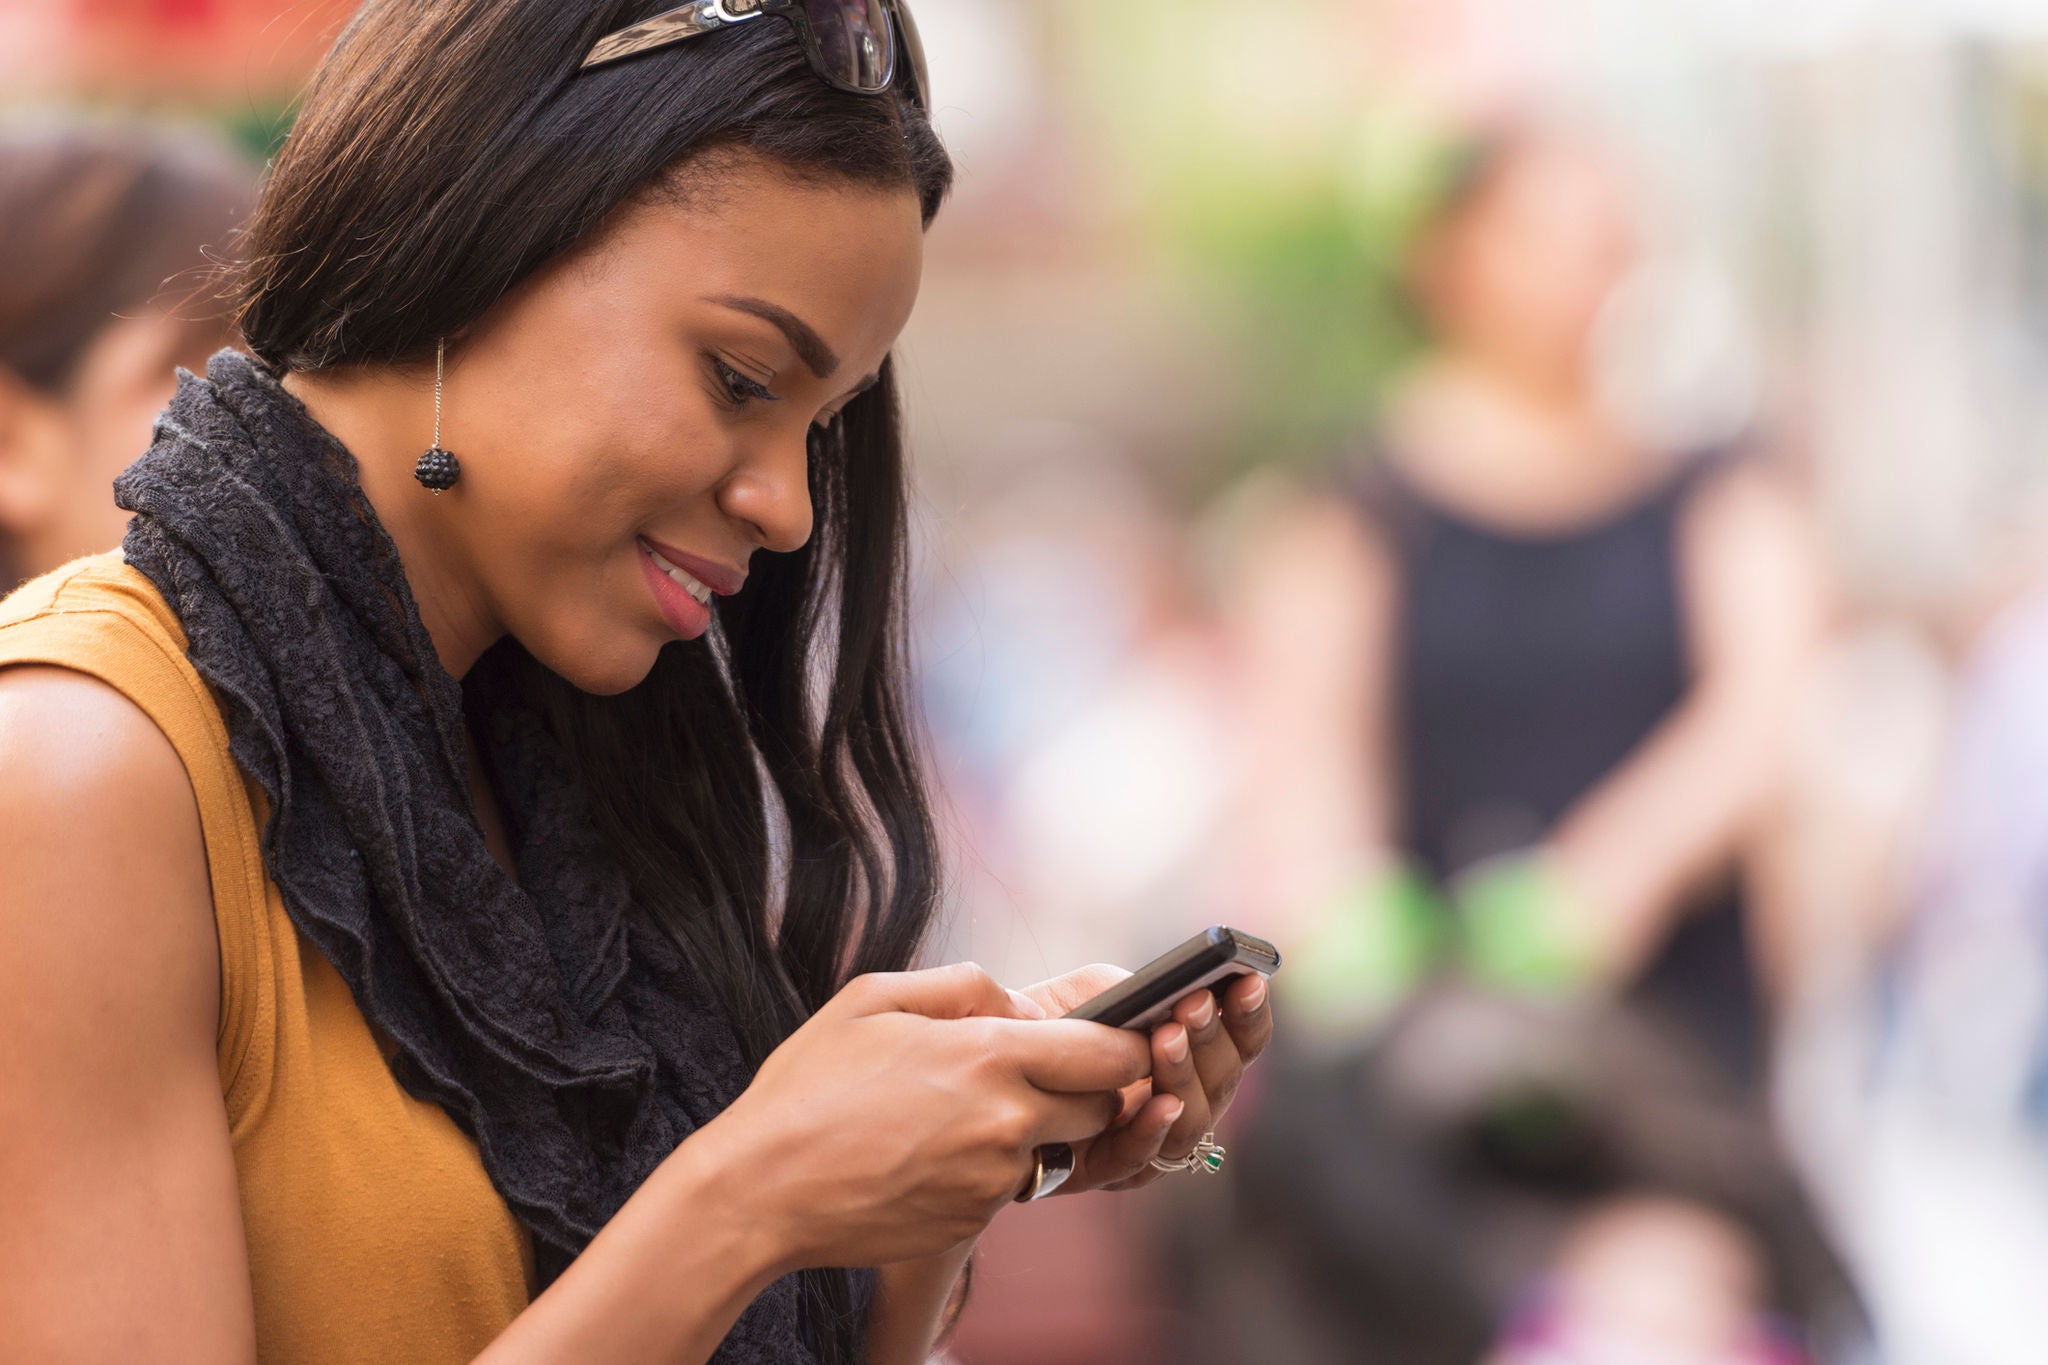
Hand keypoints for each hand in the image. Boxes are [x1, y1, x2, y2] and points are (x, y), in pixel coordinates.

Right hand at [706, 963, 1150, 1272]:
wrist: (761, 1189)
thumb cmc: (810, 1085)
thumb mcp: (875, 997)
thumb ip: (964, 986)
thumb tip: (1021, 1006)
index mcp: (991, 1056)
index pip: (1113, 1054)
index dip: (1126, 1043)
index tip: (1115, 1037)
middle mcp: (1008, 1123)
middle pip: (1103, 1107)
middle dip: (1089, 1088)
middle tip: (1043, 1071)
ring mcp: (994, 1181)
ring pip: (1058, 1149)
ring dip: (1038, 1129)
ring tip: (964, 1111)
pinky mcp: (974, 1221)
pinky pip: (1011, 1186)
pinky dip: (992, 1167)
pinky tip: (933, 1151)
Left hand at [1016, 963, 1273, 1192]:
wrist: (982, 1069)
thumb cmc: (1040, 1026)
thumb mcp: (1085, 992)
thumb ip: (1124, 988)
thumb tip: (1160, 996)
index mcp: (1187, 1053)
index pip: (1239, 1040)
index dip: (1249, 1015)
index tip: (1249, 981)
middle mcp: (1178, 1100)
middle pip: (1223, 1080)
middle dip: (1211, 1040)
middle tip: (1194, 1005)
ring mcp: (1147, 1139)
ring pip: (1192, 1124)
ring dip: (1183, 1077)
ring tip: (1167, 1037)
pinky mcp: (1104, 1169)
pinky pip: (1138, 1160)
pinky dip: (1153, 1132)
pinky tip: (1159, 1103)